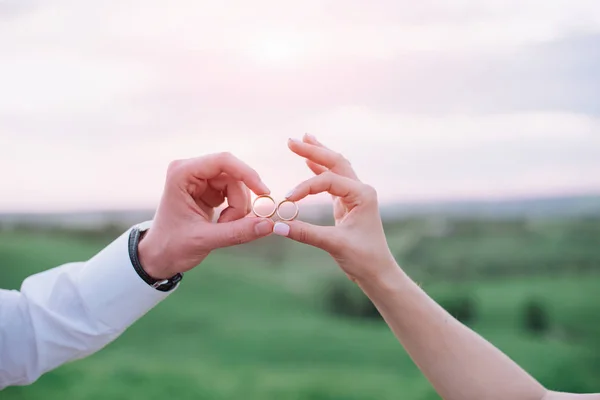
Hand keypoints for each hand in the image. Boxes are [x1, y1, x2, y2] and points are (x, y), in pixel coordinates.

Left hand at [138, 152, 273, 278]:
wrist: (158, 256)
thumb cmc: (172, 247)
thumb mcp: (204, 240)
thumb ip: (237, 232)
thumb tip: (269, 225)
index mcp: (182, 174)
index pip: (223, 161)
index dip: (247, 173)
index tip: (264, 192)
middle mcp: (191, 171)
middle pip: (233, 175)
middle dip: (240, 201)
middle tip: (236, 224)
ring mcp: (200, 179)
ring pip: (236, 185)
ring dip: (238, 208)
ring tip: (224, 227)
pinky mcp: (207, 190)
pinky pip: (234, 193)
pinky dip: (236, 210)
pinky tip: (224, 223)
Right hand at [273, 134, 397, 283]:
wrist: (379, 273)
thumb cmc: (364, 258)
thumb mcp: (333, 245)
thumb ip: (305, 233)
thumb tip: (277, 225)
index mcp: (362, 194)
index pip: (328, 180)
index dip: (305, 188)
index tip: (287, 200)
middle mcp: (361, 190)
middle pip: (334, 162)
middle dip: (313, 150)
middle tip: (291, 141)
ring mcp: (355, 195)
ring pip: (335, 167)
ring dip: (318, 154)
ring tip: (302, 140)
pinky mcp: (348, 204)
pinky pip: (333, 181)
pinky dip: (319, 171)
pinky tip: (309, 162)